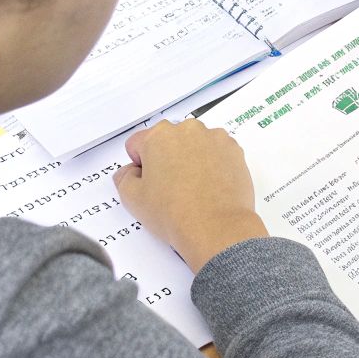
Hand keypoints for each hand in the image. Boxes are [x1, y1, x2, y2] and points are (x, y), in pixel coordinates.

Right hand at [114, 118, 267, 272]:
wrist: (216, 227)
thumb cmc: (174, 213)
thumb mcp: (133, 199)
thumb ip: (124, 178)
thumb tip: (129, 172)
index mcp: (159, 136)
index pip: (138, 143)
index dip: (139, 165)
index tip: (147, 182)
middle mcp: (188, 130)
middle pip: (168, 141)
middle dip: (166, 159)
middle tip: (169, 188)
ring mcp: (215, 138)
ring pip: (194, 145)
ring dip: (190, 159)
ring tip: (192, 189)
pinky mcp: (234, 151)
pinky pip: (217, 153)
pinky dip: (212, 164)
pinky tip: (210, 187)